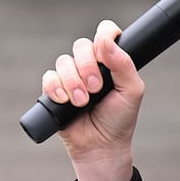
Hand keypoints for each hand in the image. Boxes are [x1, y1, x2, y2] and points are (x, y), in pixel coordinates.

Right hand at [40, 20, 141, 180]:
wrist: (100, 147)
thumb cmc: (119, 120)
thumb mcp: (131, 91)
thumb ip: (123, 64)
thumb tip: (105, 41)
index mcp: (111, 61)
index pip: (105, 33)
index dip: (104, 37)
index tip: (105, 55)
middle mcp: (90, 65)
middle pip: (81, 45)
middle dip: (87, 67)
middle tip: (96, 88)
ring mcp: (71, 77)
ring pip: (63, 62)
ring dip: (73, 82)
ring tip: (82, 102)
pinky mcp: (55, 91)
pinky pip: (48, 77)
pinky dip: (55, 88)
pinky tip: (64, 101)